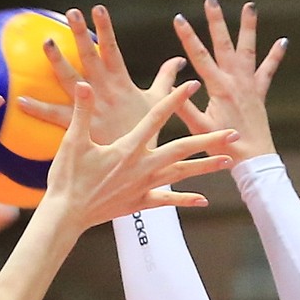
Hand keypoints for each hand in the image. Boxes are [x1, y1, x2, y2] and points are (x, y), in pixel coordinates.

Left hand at [25, 6, 183, 142]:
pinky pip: (55, 116)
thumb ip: (165, 78)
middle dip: (81, 34)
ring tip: (47, 42)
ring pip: (71, 79)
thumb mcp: (157, 102)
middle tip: (71, 13)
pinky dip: (38, 108)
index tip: (97, 8)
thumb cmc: (147, 134)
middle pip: (90, 56)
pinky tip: (21, 100)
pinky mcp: (80, 126)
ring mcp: (91, 107)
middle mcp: (105, 90)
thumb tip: (179, 60)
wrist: (138, 167)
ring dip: (58, 60)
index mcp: (121, 83)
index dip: (105, 28)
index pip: (112, 49)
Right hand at [33, 81, 234, 228]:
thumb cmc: (68, 177)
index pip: (157, 117)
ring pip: (181, 174)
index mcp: (128, 148)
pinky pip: (168, 201)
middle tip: (233, 133)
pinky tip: (204, 200)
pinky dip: (186, 200)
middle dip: (208, 140)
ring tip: (227, 162)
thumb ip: (82, 111)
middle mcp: (142, 167)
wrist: (67, 215)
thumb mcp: (73, 141)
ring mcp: (144, 186)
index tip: (192, 85)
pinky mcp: (140, 203)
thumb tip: (83, 84)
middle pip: (182, 149)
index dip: (175, 99)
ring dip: (205, 168)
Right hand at [174, 0, 285, 160]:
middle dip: (216, 21)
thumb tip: (175, 86)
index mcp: (218, 88)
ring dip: (248, 27)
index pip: (199, 57)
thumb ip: (185, 107)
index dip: (187, 36)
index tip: (178, 18)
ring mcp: (249, 85)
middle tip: (211, 0)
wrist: (253, 159)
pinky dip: (275, 55)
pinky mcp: (259, 93)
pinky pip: (268, 70)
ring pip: (248, 50)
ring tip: (250, 6)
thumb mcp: (198, 129)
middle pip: (224, 44)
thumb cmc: (223, 146)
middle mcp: (235, 81)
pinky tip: (283, 41)